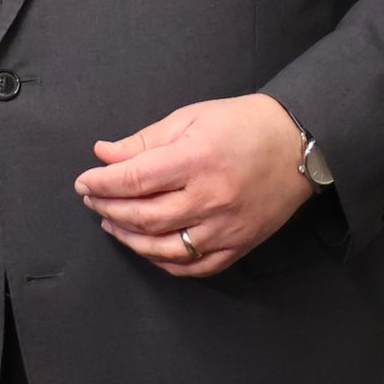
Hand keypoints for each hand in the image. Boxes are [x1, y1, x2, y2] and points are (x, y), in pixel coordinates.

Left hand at [74, 93, 315, 278]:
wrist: (299, 145)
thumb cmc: (244, 124)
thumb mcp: (191, 118)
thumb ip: (145, 140)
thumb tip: (104, 155)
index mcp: (196, 159)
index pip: (133, 179)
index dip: (101, 183)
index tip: (84, 181)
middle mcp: (210, 197)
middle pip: (143, 215)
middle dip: (108, 208)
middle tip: (92, 200)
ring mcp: (225, 227)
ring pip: (162, 246)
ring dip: (128, 237)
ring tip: (111, 222)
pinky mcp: (238, 245)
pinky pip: (192, 265)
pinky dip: (163, 261)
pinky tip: (147, 247)